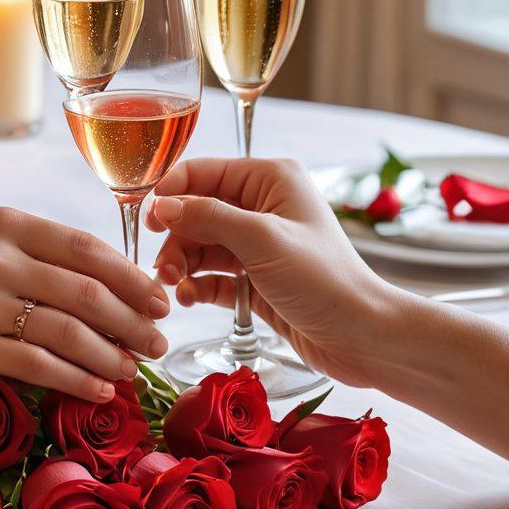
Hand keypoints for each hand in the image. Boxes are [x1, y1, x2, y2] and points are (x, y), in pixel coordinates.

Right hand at [0, 207, 169, 401]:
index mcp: (5, 223)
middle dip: (133, 320)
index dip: (132, 277)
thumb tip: (98, 281)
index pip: (87, 248)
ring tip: (134, 370)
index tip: (159, 299)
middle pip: (88, 291)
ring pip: (68, 331)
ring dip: (111, 355)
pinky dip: (77, 380)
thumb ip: (30, 251)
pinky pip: (37, 365)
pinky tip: (99, 391)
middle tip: (159, 341)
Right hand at [145, 158, 399, 385]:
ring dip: (180, 264)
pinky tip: (188, 298)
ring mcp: (258, 244)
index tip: (147, 222)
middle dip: (174, 238)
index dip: (170, 194)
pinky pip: (212, 274)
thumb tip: (161, 204)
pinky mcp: (255, 279)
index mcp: (270, 179)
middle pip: (196, 211)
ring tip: (171, 286)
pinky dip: (195, 284)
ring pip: (200, 245)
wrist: (360, 336)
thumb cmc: (323, 279)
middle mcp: (263, 205)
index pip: (203, 173)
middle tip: (160, 268)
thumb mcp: (261, 240)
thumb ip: (207, 216)